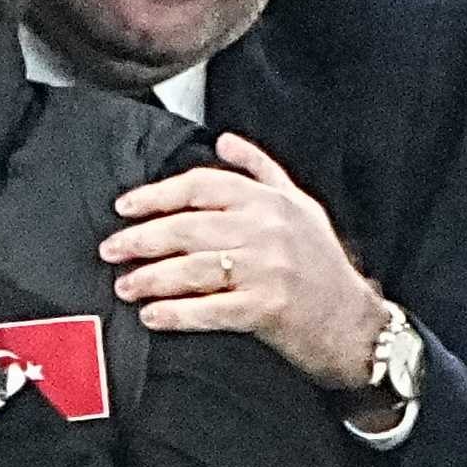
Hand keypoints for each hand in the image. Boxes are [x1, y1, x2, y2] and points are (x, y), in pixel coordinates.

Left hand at [101, 137, 383, 387]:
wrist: (356, 324)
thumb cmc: (324, 267)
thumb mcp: (301, 206)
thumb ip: (262, 170)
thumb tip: (223, 142)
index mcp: (270, 201)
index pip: (200, 187)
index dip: (156, 196)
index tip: (124, 207)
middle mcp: (268, 230)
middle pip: (188, 227)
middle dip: (141, 239)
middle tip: (110, 250)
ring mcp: (268, 270)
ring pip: (194, 268)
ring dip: (151, 278)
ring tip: (124, 286)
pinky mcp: (268, 309)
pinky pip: (210, 310)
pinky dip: (177, 314)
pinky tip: (153, 316)